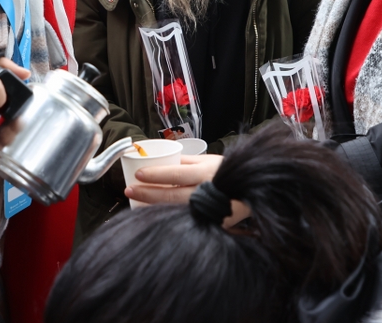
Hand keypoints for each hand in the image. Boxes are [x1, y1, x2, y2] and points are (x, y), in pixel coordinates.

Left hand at [126, 154, 248, 226]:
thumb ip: (185, 161)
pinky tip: (155, 216)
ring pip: (176, 210)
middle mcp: (207, 191)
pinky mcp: (211, 224)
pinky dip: (169, 218)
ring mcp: (208, 210)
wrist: (252, 193)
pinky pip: (185, 220)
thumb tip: (161, 157)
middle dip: (148, 193)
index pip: (176, 174)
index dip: (156, 175)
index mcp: (206, 172)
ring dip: (154, 207)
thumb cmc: (226, 173)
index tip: (138, 174)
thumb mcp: (208, 161)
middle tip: (129, 190)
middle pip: (172, 195)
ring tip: (136, 203)